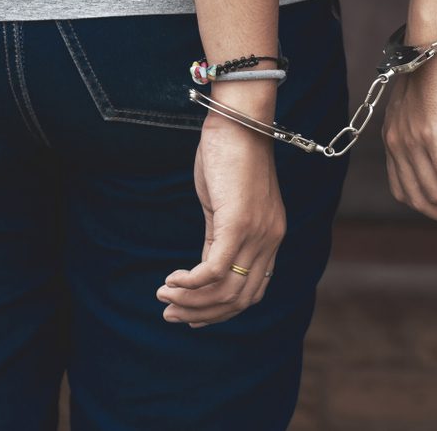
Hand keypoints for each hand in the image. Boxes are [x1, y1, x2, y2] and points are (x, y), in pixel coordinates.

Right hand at [156, 88, 284, 327]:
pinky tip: (171, 280)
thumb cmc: (230, 156)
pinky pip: (213, 270)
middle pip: (240, 299)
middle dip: (203, 314)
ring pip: (225, 290)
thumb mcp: (225, 205)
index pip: (253, 292)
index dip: (221, 311)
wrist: (239, 122)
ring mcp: (257, 233)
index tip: (192, 314)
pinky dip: (190, 283)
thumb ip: (220, 237)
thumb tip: (204, 270)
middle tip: (170, 313)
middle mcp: (270, 240)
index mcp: (271, 237)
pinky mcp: (238, 223)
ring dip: (191, 301)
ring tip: (165, 298)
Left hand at [382, 37, 436, 222]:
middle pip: (420, 199)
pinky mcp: (430, 133)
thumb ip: (427, 129)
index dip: (433, 208)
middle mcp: (396, 145)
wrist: (434, 37)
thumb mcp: (425, 104)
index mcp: (393, 140)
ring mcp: (411, 141)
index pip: (405, 191)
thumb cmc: (435, 64)